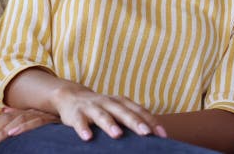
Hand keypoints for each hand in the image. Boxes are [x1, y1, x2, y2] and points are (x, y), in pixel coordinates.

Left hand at [0, 106, 58, 147]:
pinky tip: (14, 133)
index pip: (4, 119)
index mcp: (27, 113)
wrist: (81, 111)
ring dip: (4, 132)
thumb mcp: (38, 118)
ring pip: (19, 121)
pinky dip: (24, 127)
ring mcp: (41, 115)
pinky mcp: (51, 119)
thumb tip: (3, 110)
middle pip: (8, 119)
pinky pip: (36, 122)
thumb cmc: (58, 121)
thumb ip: (22, 115)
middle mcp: (32, 112)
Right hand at [50, 84, 167, 141]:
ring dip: (110, 124)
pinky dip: (83, 129)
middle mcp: (108, 102)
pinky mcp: (77, 114)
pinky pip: (80, 122)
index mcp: (121, 102)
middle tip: (146, 133)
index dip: (151, 122)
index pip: (139, 111)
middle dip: (135, 122)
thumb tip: (155, 134)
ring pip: (102, 115)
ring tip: (117, 135)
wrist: (71, 96)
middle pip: (123, 112)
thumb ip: (132, 119)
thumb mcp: (117, 110)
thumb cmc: (102, 107)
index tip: (162, 135)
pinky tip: (87, 138)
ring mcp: (92, 107)